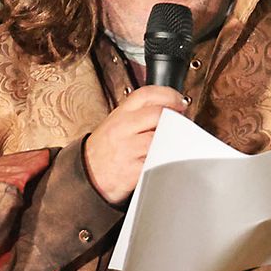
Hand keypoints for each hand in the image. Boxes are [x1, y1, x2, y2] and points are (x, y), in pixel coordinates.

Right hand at [82, 86, 186, 202]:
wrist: (87, 176)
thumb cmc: (104, 151)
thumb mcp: (115, 124)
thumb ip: (138, 115)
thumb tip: (169, 109)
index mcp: (120, 114)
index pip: (146, 94)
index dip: (169, 94)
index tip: (180, 101)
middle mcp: (123, 129)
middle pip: (158, 114)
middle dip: (176, 118)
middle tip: (183, 124)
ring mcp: (128, 149)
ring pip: (160, 139)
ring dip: (173, 141)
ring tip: (174, 144)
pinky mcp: (133, 170)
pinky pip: (157, 162)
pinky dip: (166, 161)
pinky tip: (166, 160)